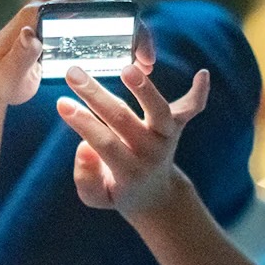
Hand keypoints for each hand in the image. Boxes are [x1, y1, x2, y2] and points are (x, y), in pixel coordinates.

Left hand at [0, 0, 155, 106]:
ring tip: (146, 64)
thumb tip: (29, 34)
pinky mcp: (67, 21)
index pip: (95, 8)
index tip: (142, 53)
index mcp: (45, 9)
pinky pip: (101, 24)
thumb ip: (18, 55)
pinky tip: (132, 62)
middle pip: (108, 8)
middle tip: (150, 62)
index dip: (125, 26)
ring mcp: (62, 10)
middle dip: (135, 31)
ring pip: (108, 16)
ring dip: (131, 35)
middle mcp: (55, 1)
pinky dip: (120, 39)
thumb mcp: (8, 73)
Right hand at [56, 63, 209, 221]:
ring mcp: (167, 137)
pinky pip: (191, 109)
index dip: (83, 124)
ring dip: (145, 89)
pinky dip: (199, 93)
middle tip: (73, 73)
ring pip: (160, 112)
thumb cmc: (118, 190)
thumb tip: (84, 148)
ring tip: (127, 67)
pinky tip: (202, 75)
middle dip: (96, 96)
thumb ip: (86, 179)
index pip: (105, 144)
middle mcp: (151, 152)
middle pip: (123, 120)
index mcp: (129, 172)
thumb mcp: (97, 197)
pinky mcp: (177, 126)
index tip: (62, 103)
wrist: (155, 195)